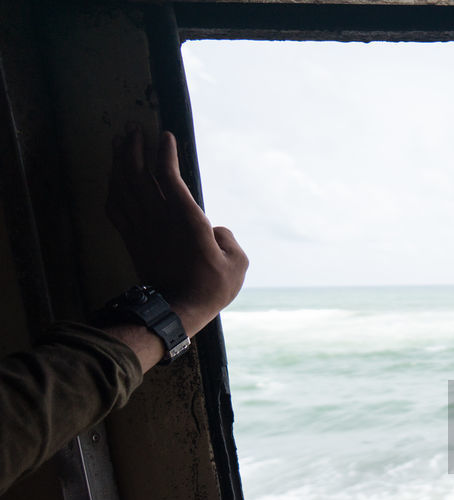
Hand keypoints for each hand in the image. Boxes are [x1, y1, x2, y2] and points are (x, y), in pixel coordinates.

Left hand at [106, 127, 247, 336]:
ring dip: (118, 163)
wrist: (177, 312)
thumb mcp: (238, 264)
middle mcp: (160, 220)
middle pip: (138, 175)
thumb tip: (217, 231)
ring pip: (123, 188)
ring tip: (119, 143)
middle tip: (134, 129)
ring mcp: (143, 229)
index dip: (164, 153)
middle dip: (134, 148)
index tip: (165, 136)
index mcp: (187, 221)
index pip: (169, 178)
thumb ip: (228, 239)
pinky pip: (115, 208)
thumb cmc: (211, 288)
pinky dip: (112, 188)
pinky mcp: (133, 240)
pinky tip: (113, 178)